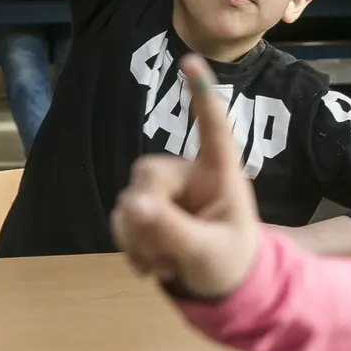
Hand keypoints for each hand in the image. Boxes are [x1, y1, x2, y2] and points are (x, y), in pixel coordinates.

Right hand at [111, 56, 261, 301]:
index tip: (191, 59)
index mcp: (220, 174)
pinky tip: (155, 266)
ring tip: (168, 263)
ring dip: (141, 238)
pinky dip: (133, 248)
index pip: (212, 128)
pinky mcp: (147, 212)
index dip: (201, 94)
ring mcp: (166, 193)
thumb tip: (131, 204)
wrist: (219, 291)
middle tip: (164, 251)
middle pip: (147, 173)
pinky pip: (122, 221)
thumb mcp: (204, 252)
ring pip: (129, 201)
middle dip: (148, 212)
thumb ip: (169, 230)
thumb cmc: (228, 263)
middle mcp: (190, 176)